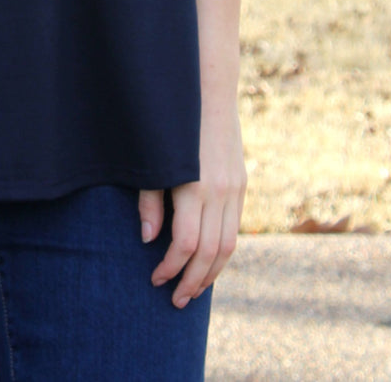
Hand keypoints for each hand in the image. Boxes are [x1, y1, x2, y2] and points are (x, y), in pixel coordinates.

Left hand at [138, 105, 245, 307]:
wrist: (207, 89)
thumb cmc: (169, 126)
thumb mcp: (152, 160)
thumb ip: (150, 201)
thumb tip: (149, 240)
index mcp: (195, 187)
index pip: (185, 244)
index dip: (170, 268)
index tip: (154, 279)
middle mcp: (220, 191)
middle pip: (210, 253)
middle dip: (191, 282)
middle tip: (174, 300)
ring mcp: (235, 188)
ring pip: (228, 246)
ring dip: (211, 274)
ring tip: (192, 291)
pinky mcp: (241, 184)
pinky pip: (234, 229)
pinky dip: (223, 253)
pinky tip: (209, 263)